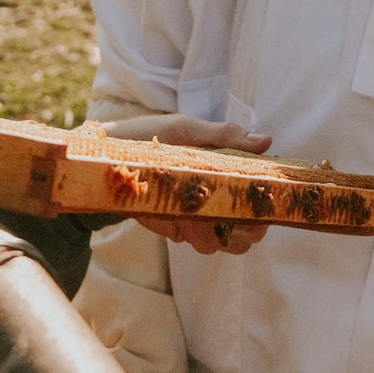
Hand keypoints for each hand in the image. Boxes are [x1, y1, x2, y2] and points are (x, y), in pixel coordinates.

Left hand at [102, 112, 272, 254]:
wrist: (106, 154)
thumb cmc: (150, 136)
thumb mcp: (186, 129)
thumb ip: (224, 135)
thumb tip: (266, 141)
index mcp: (229, 171)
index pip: (261, 199)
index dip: (267, 209)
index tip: (261, 207)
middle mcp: (218, 198)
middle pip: (249, 231)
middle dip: (246, 231)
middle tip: (230, 217)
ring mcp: (198, 217)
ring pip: (222, 243)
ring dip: (213, 232)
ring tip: (191, 210)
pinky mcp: (177, 228)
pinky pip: (195, 243)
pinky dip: (191, 233)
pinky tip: (176, 214)